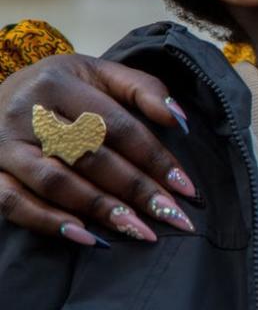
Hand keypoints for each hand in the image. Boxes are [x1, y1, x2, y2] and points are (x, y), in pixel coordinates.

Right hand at [0, 54, 196, 244]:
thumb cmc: (61, 86)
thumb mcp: (99, 73)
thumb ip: (142, 89)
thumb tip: (179, 120)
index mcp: (60, 82)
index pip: (117, 126)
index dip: (154, 157)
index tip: (186, 187)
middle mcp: (27, 112)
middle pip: (90, 157)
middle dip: (136, 190)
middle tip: (171, 215)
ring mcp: (3, 145)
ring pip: (56, 183)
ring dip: (101, 210)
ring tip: (140, 230)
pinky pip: (14, 204)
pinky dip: (50, 223)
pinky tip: (88, 237)